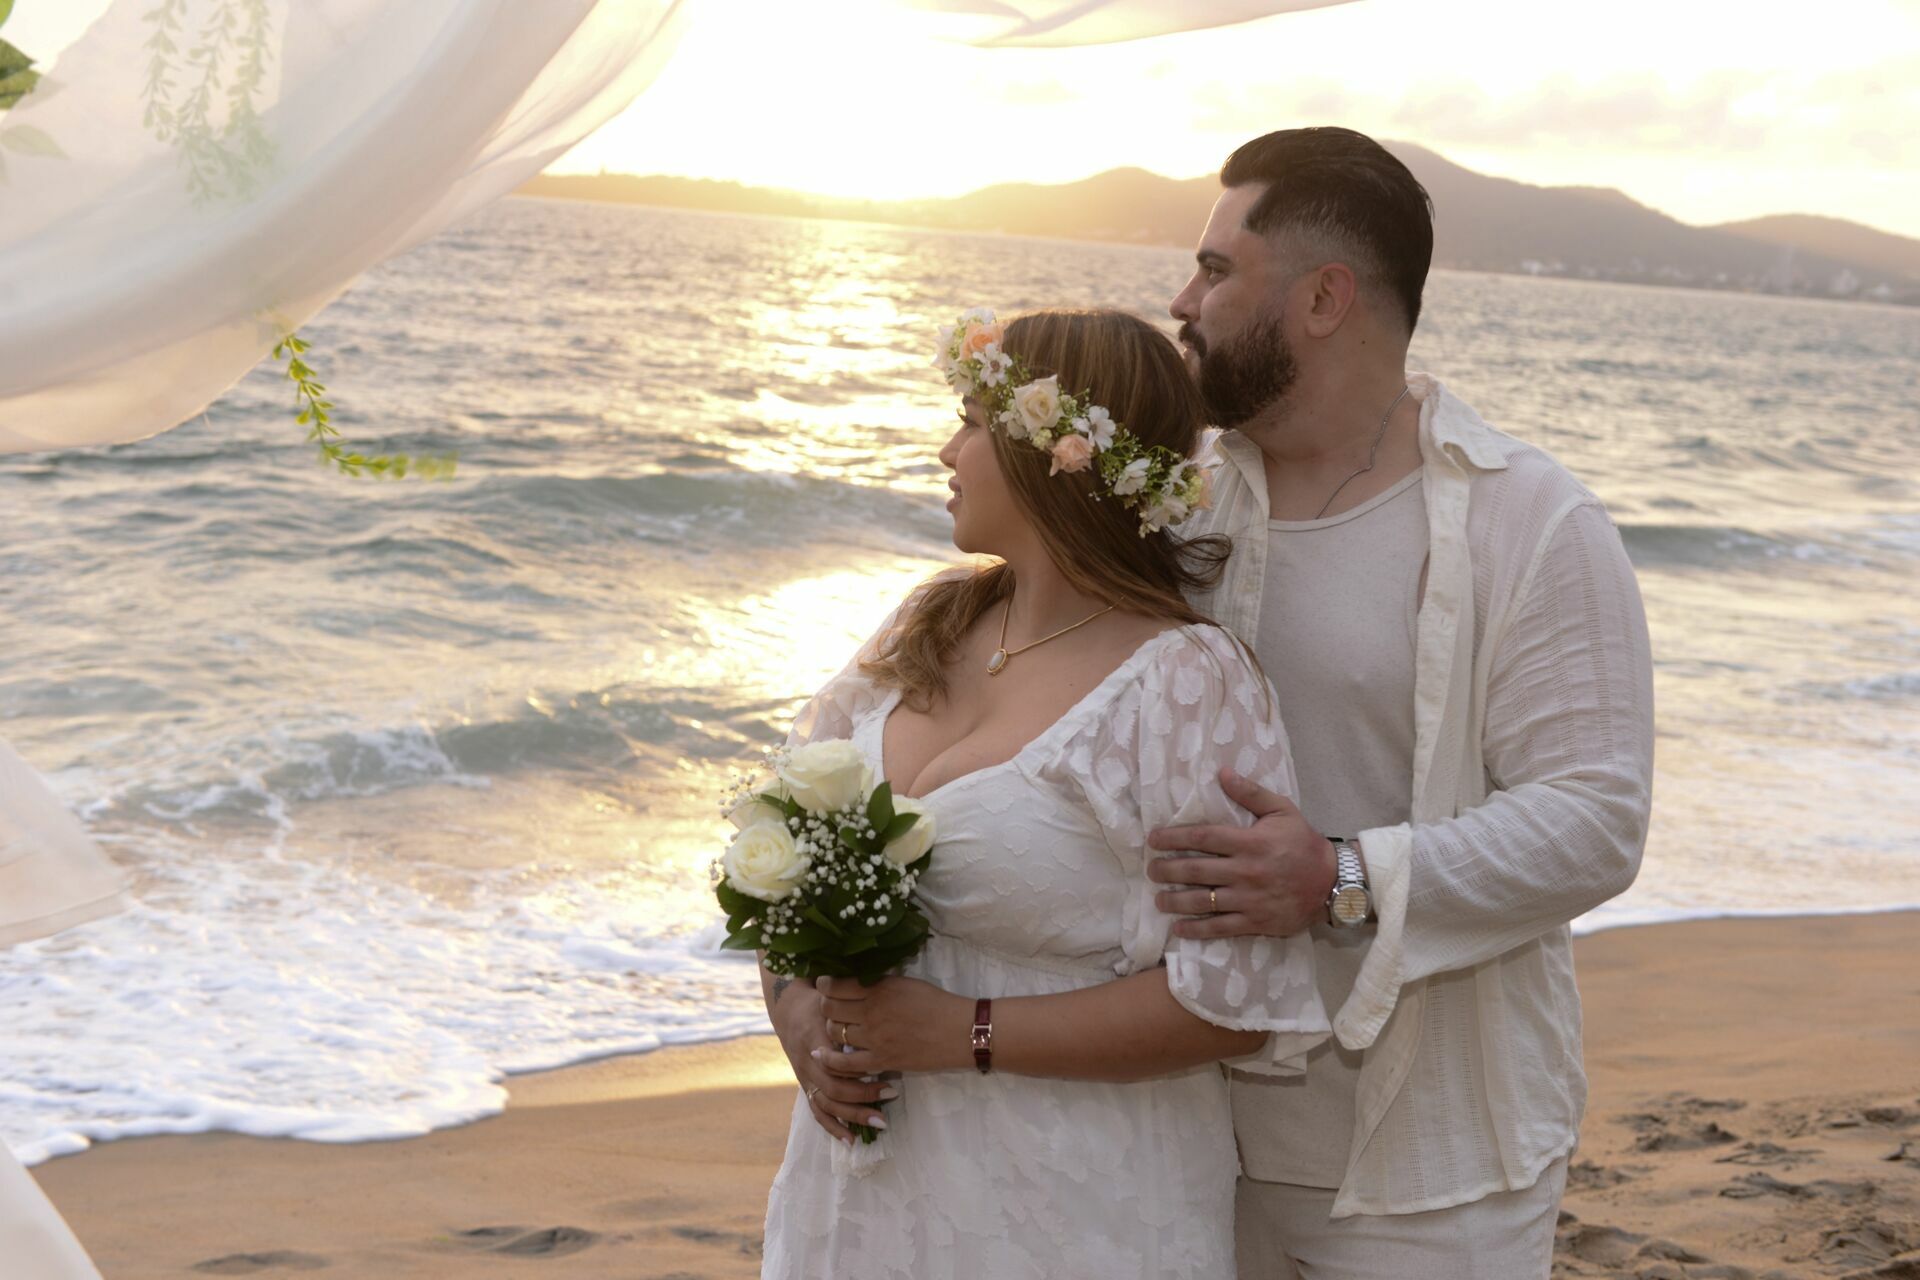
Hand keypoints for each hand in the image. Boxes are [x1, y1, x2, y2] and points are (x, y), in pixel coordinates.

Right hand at [767, 975, 894, 1143]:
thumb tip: (885, 1013)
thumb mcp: (832, 1000)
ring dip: (853, 1115)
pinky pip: (817, 1111)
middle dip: (864, 1096)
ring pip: (826, 1103)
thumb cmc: (819, 1002)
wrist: (788, 1009)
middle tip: (892, 1094)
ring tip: (880, 1122)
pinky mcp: (805, 1085)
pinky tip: (850, 1140)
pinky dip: (833, 1127)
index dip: (862, 1071)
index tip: (889, 1072)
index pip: (837, 1063)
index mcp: (815, 1037)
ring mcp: (805, 1076)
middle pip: (834, 1087)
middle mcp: (808, 1061)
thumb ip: (851, 1011)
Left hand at [816, 974, 973, 1077]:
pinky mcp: (881, 1060)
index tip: (823, 985)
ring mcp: (875, 1037)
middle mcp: (872, 1011)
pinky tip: (821, 1055)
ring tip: (837, 1027)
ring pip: (835, 1032)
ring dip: (832, 1029)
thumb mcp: (906, 983)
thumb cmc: (937, 1003)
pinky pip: (845, 1063)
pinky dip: (830, 1059)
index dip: (824, 985)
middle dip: (825, 1006)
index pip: (835, 985)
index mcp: (879, 988)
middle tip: (831, 1007)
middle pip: (830, 1008)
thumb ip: (879, 983)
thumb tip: (856, 980)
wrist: (960, 1032)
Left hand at [1145, 768, 1337, 938]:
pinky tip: (1179, 928)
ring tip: (1158, 898)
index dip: (1173, 838)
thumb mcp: (1282, 810)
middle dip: (1167, 870)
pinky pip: (1220, 927)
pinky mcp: (1256, 921)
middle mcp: (1245, 871)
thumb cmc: (1303, 843)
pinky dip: (1197, 929)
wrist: (1333, 882)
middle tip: (1151, 869)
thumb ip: (1251, 793)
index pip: (1202, 837)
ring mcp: (1249, 899)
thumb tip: (1222, 773)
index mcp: (1250, 842)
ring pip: (1203, 901)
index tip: (1153, 840)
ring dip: (1175, 901)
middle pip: (1195, 870)